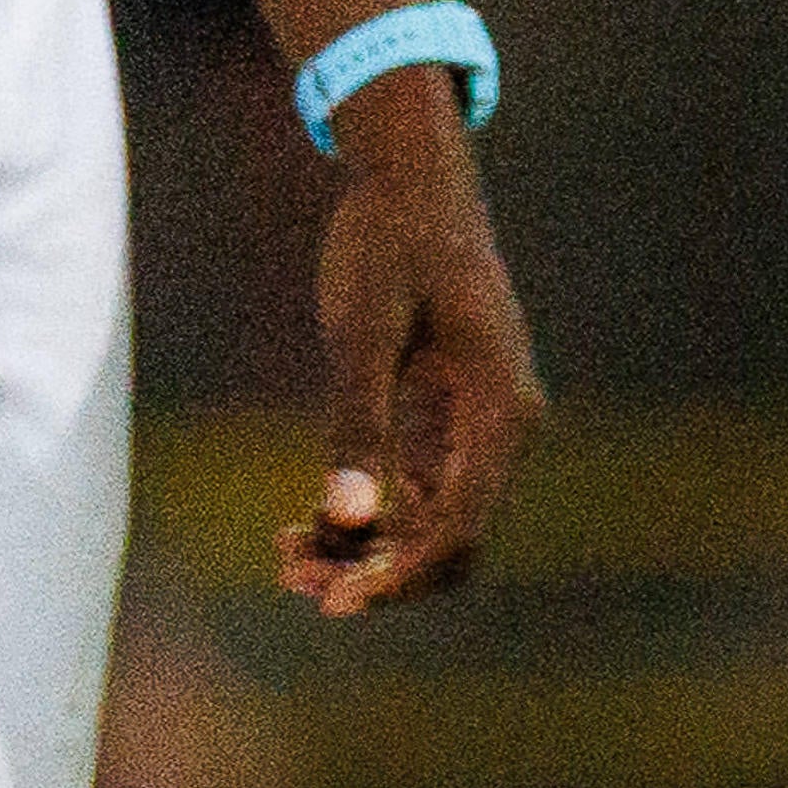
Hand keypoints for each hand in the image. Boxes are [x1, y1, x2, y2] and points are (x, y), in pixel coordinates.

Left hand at [284, 77, 542, 615]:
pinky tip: (302, 523)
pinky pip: (417, 494)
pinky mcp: (446, 422)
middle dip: (376, 570)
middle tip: (290, 576)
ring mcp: (478, 431)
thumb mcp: (362, 329)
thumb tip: (345, 514)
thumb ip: (357, 421)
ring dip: (365, 550)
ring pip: (431, 524)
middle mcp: (504, 432)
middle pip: (450, 541)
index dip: (398, 576)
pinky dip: (367, 516)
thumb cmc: (390, 244)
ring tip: (284, 555)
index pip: (459, 529)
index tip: (333, 604)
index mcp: (502, 414)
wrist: (413, 182)